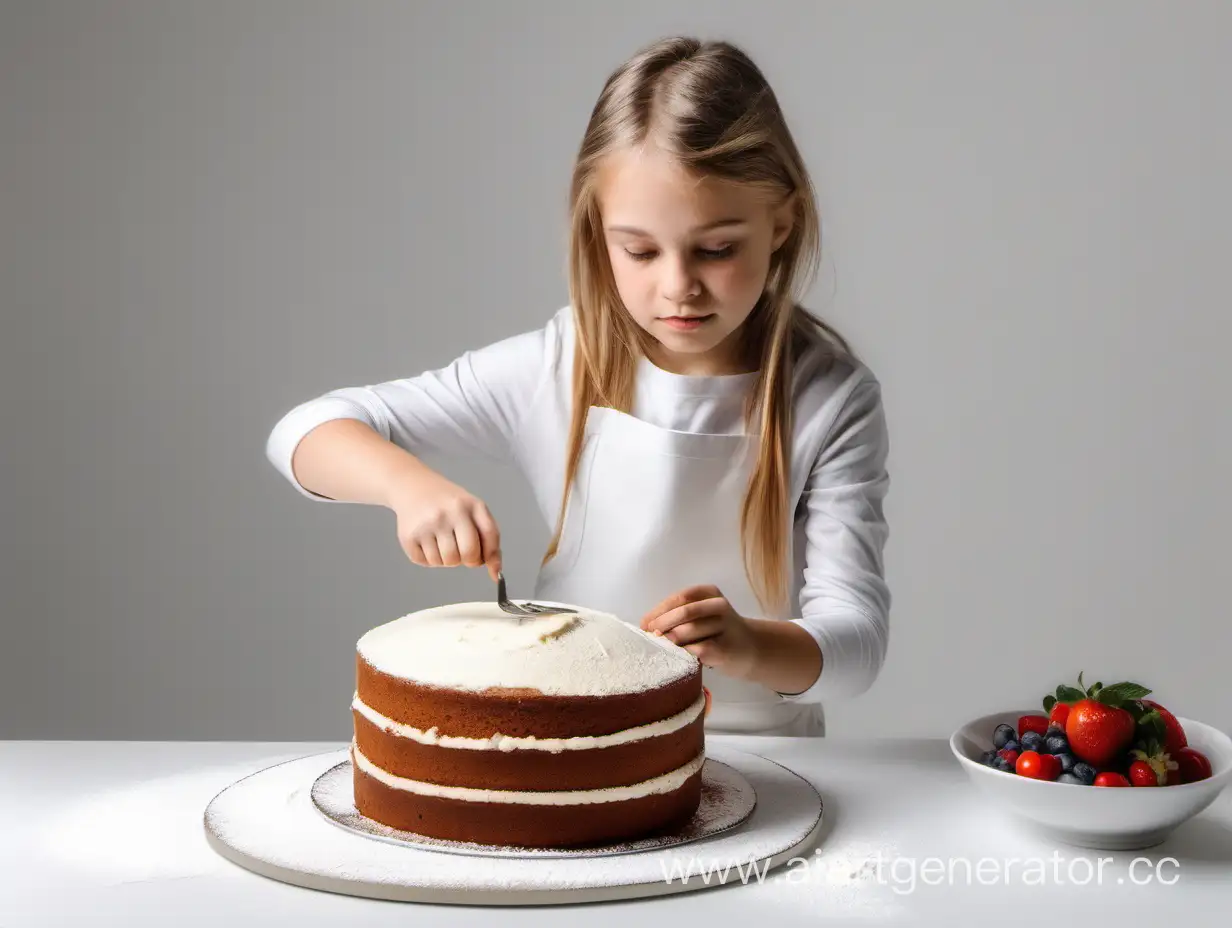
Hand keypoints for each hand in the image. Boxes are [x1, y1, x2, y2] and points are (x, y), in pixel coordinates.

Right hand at [388, 468, 501, 580]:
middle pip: (468, 555)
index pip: (490, 537)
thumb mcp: (474, 510)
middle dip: (468, 560)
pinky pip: (426, 562)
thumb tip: (496, 573)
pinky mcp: (409, 537)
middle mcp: (449, 513)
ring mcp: (427, 524)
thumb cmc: (450, 504)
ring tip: (442, 541)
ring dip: (447, 559)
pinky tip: (428, 541)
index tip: (485, 561)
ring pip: (446, 562)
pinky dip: (429, 558)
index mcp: (471, 505)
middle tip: (461, 551)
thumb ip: (489, 539)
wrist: (414, 487)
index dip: (490, 555)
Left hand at [639, 585, 756, 677]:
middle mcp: (720, 606)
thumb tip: (646, 624)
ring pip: (688, 632)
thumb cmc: (718, 631)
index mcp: (710, 592)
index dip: (659, 610)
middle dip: (662, 625)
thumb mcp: (702, 615)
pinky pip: (696, 650)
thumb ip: (679, 615)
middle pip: (684, 612)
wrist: (751, 650)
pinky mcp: (725, 648)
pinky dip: (683, 653)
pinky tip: (679, 657)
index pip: (680, 598)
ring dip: (670, 641)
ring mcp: (725, 626)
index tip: (644, 624)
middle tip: (650, 637)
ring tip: (662, 648)